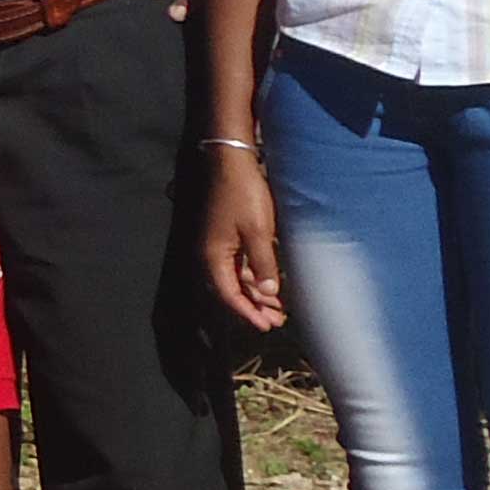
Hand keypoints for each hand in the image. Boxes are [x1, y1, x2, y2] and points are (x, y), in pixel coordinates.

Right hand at [200, 147, 284, 332]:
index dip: (247, 313)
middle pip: (231, 289)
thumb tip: (269, 293)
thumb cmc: (244, 194)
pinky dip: (254, 277)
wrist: (231, 162)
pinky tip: (270, 283)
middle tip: (278, 321)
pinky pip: (239, 265)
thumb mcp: (257, 231)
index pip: (228, 294)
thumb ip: (263, 264)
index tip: (267, 327)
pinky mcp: (226, 235)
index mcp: (213, 256)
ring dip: (256, 293)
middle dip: (254, 307)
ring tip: (279, 307)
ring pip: (236, 278)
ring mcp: (218, 244)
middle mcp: (211, 254)